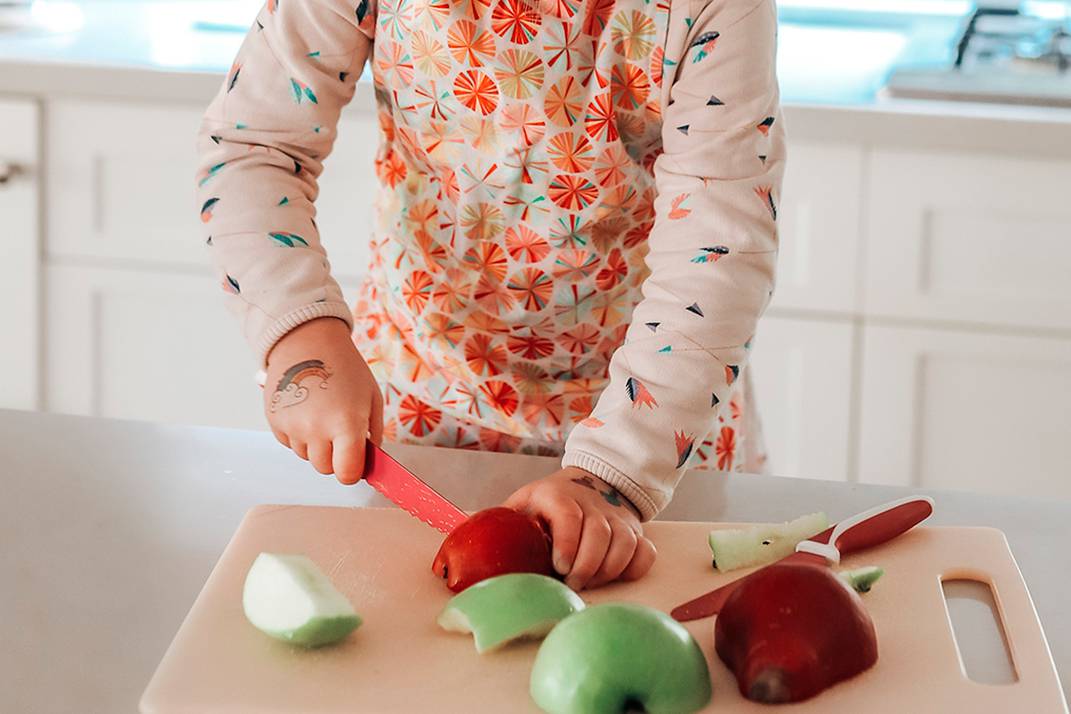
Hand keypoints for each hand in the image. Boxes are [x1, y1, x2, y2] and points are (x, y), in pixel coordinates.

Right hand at [263, 317, 382, 484]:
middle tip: (340, 434)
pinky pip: (290, 443)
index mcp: (346, 424)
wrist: (308, 342)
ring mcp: (292, 426)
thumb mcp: (371, 398)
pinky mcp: (275, 421)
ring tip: (322, 414)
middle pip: (325, 469)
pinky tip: (307, 410)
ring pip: (307, 456)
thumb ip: (373, 434)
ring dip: (316, 445)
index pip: (347, 473)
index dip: (352, 471)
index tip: (355, 463)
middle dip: (335, 458)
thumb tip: (369, 461)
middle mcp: (316, 429)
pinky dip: (299, 434)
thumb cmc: (345, 368)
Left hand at [505, 468, 656, 589]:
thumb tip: (468, 544)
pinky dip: (633, 568)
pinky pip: (645, 552)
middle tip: (572, 584)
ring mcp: (617, 518)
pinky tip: (615, 576)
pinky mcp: (635, 531)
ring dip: (607, 570)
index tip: (559, 567)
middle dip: (586, 566)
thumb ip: (502, 522)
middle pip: (600, 534)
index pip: (569, 515)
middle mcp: (593, 503)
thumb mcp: (523, 504)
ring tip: (588, 583)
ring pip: (624, 544)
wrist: (589, 484)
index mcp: (558, 495)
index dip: (567, 543)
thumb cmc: (547, 505)